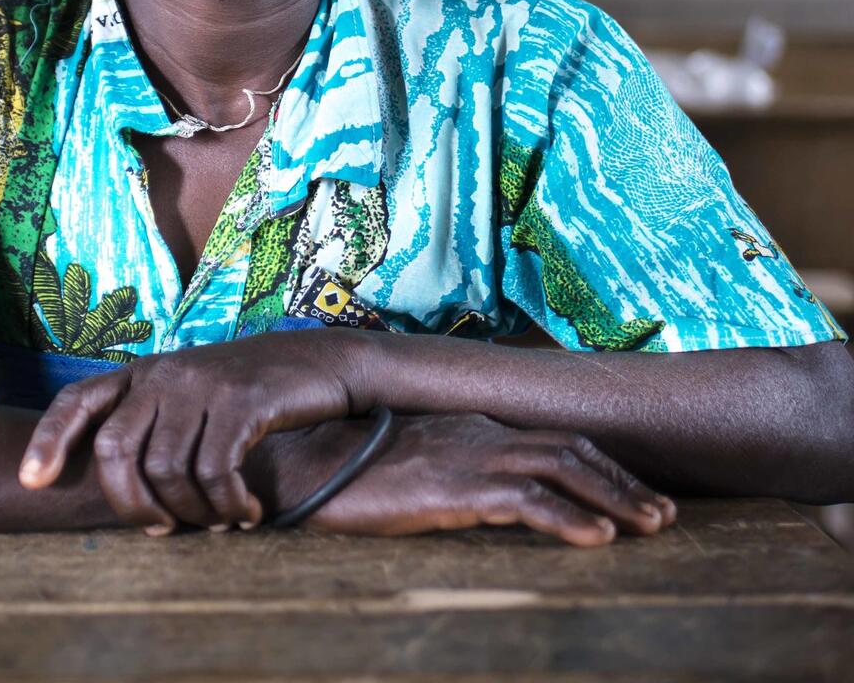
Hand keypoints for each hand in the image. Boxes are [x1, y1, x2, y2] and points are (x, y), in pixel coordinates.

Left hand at [18, 330, 362, 531]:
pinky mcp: (242, 398)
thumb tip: (131, 502)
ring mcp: (202, 382)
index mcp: (144, 372)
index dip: (49, 439)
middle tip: (163, 531)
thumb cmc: (253, 395)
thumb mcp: (194, 399)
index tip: (31, 482)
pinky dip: (228, 505)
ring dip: (192, 513)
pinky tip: (248, 513)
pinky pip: (215, 470)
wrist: (321, 364)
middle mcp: (165, 372)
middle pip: (115, 449)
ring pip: (167, 469)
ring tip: (220, 522)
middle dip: (131, 505)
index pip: (78, 400)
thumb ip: (157, 428)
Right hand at [278, 412, 676, 546]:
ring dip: (614, 497)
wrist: (302, 461)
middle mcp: (480, 434)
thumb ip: (451, 473)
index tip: (634, 494)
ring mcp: (469, 456)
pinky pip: (525, 500)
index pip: (551, 441)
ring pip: (561, 468)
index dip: (600, 466)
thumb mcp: (410, 467)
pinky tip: (598, 538)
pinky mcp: (454, 486)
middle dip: (622, 480)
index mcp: (471, 428)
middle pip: (570, 449)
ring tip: (652, 526)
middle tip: (664, 514)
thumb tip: (483, 499)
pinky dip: (568, 517)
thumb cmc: (347, 468)